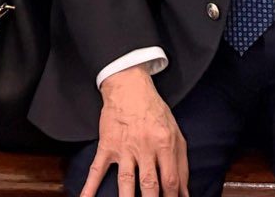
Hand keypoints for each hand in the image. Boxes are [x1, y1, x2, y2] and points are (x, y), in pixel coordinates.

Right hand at [79, 66, 186, 196]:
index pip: (170, 180)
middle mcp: (145, 147)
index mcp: (164, 144)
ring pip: (126, 179)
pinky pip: (97, 168)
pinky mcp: (107, 146)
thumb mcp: (175, 134)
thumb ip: (181, 166)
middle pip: (149, 183)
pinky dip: (90, 185)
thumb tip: (184, 195)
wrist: (129, 88)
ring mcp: (124, 148)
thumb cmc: (155, 112)